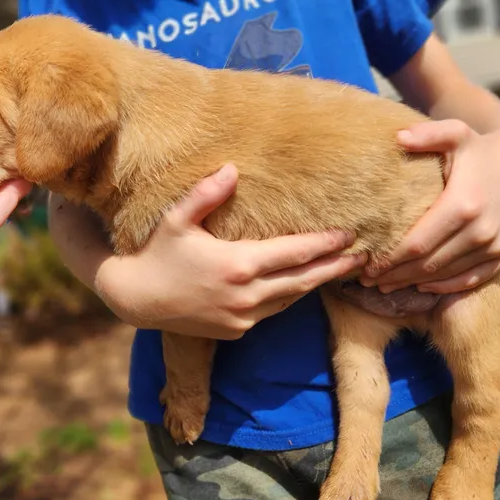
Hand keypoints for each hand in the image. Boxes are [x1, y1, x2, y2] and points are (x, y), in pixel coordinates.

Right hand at [96, 164, 366, 339]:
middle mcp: (246, 295)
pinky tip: (301, 286)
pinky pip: (272, 312)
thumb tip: (232, 169)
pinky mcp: (236, 330)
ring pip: (291, 298)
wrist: (136, 300)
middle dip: (335, 267)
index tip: (348, 234)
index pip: (294, 253)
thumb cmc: (157, 253)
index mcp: (238, 264)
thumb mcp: (177, 219)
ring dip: (316, 284)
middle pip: (304, 279)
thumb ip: (206, 194)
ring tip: (339, 270)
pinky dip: (290, 297)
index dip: (325, 244)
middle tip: (364, 257)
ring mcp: (243, 317)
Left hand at [361, 120, 499, 293]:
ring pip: (447, 275)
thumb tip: (399, 137)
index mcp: (464, 204)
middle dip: (396, 275)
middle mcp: (483, 230)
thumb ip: (428, 134)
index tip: (367, 267)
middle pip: (429, 264)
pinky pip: (472, 279)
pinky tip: (422, 285)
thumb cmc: (474, 147)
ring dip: (415, 283)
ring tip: (388, 284)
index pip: (417, 243)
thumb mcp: (453, 133)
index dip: (390, 259)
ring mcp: (498, 246)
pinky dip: (445, 285)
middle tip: (370, 281)